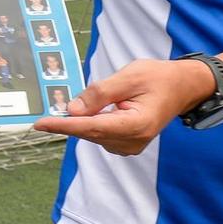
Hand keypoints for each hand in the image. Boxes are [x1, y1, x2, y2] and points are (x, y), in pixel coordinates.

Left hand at [33, 57, 215, 155]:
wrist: (183, 87)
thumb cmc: (158, 77)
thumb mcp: (129, 76)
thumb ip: (100, 93)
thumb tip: (72, 109)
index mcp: (136, 125)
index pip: (91, 127)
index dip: (63, 125)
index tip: (39, 124)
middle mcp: (132, 141)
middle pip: (90, 131)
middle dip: (72, 119)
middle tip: (61, 106)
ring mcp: (130, 146)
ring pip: (93, 133)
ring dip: (86, 118)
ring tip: (108, 99)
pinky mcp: (126, 145)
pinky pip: (100, 134)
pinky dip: (94, 122)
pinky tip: (105, 108)